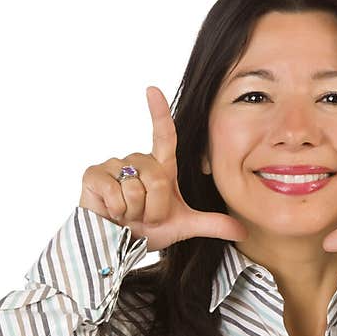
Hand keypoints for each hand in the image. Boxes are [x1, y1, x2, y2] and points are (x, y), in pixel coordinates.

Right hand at [78, 86, 248, 251]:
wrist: (117, 245)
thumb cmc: (146, 229)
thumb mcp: (182, 226)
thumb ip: (211, 224)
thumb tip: (242, 230)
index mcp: (160, 167)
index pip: (163, 135)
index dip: (159, 112)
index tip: (153, 90)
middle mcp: (137, 161)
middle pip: (158, 179)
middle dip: (155, 207)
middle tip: (145, 216)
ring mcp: (113, 165)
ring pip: (136, 189)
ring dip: (136, 212)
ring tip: (128, 215)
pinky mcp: (94, 175)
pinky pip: (115, 193)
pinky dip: (117, 211)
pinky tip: (112, 213)